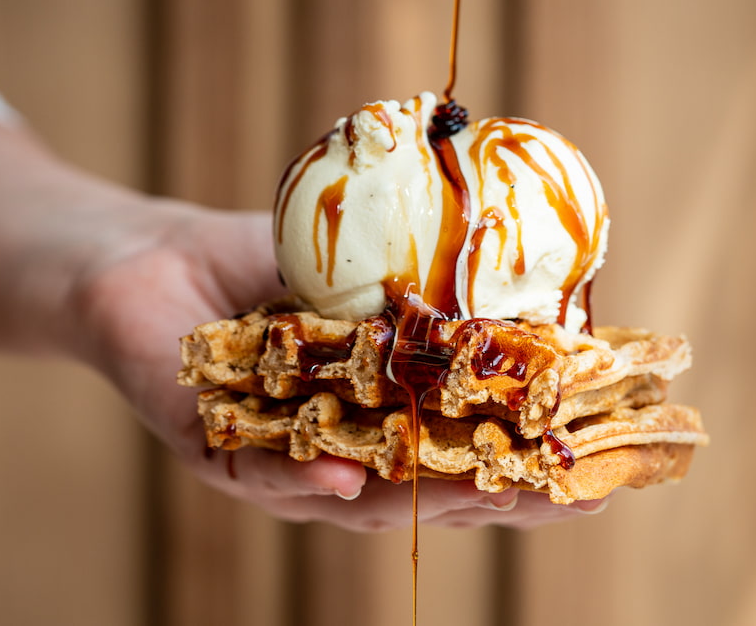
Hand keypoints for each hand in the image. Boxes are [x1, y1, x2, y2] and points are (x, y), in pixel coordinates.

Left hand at [69, 201, 601, 530]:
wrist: (154, 256)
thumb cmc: (262, 263)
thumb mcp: (361, 267)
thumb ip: (429, 288)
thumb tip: (531, 288)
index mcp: (386, 414)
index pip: (467, 451)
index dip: (531, 463)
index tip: (601, 471)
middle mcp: (344, 451)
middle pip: (429, 491)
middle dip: (503, 496)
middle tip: (574, 497)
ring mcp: (283, 462)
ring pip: (358, 498)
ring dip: (423, 499)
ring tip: (491, 495)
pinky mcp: (216, 454)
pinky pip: (261, 475)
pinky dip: (302, 477)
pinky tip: (346, 477)